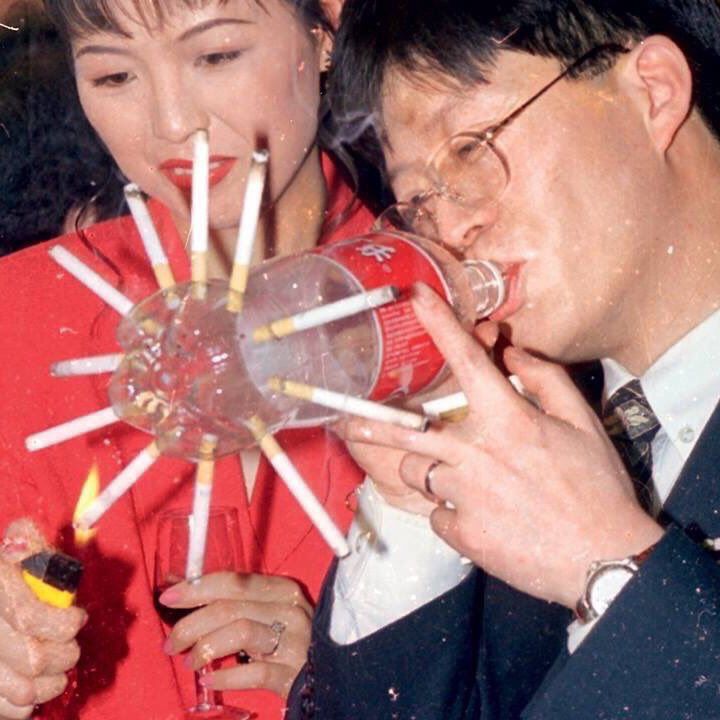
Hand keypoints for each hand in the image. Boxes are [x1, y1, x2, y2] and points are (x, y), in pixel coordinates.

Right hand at [0, 520, 85, 719]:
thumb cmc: (5, 573)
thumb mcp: (12, 547)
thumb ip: (25, 540)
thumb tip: (27, 536)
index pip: (29, 619)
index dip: (63, 622)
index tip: (78, 617)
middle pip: (32, 659)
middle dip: (64, 652)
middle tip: (71, 644)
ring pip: (23, 691)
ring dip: (52, 680)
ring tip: (60, 664)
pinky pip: (10, 711)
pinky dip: (30, 703)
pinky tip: (38, 683)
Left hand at [160, 572, 311, 697]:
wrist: (326, 675)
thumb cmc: (287, 638)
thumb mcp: (267, 611)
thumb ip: (233, 600)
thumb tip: (181, 587)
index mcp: (281, 590)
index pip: (234, 581)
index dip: (197, 588)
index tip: (168, 597)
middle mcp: (290, 610)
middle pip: (230, 607)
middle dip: (191, 624)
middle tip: (171, 643)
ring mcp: (295, 642)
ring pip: (241, 633)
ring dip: (206, 648)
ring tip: (191, 662)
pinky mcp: (294, 674)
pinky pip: (254, 673)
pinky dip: (226, 677)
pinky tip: (210, 679)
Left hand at [338, 283, 663, 608]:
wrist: (604, 562)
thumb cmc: (596, 488)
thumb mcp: (581, 424)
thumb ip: (545, 380)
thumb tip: (512, 353)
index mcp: (508, 421)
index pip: (466, 361)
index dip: (439, 323)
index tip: (416, 296)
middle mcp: (476, 454)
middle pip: (405, 430)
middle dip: (371, 422)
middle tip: (347, 419)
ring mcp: (464, 495)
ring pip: (416, 472)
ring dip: (426, 470)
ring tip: (456, 477)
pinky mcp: (461, 533)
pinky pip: (436, 514)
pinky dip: (451, 512)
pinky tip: (481, 517)